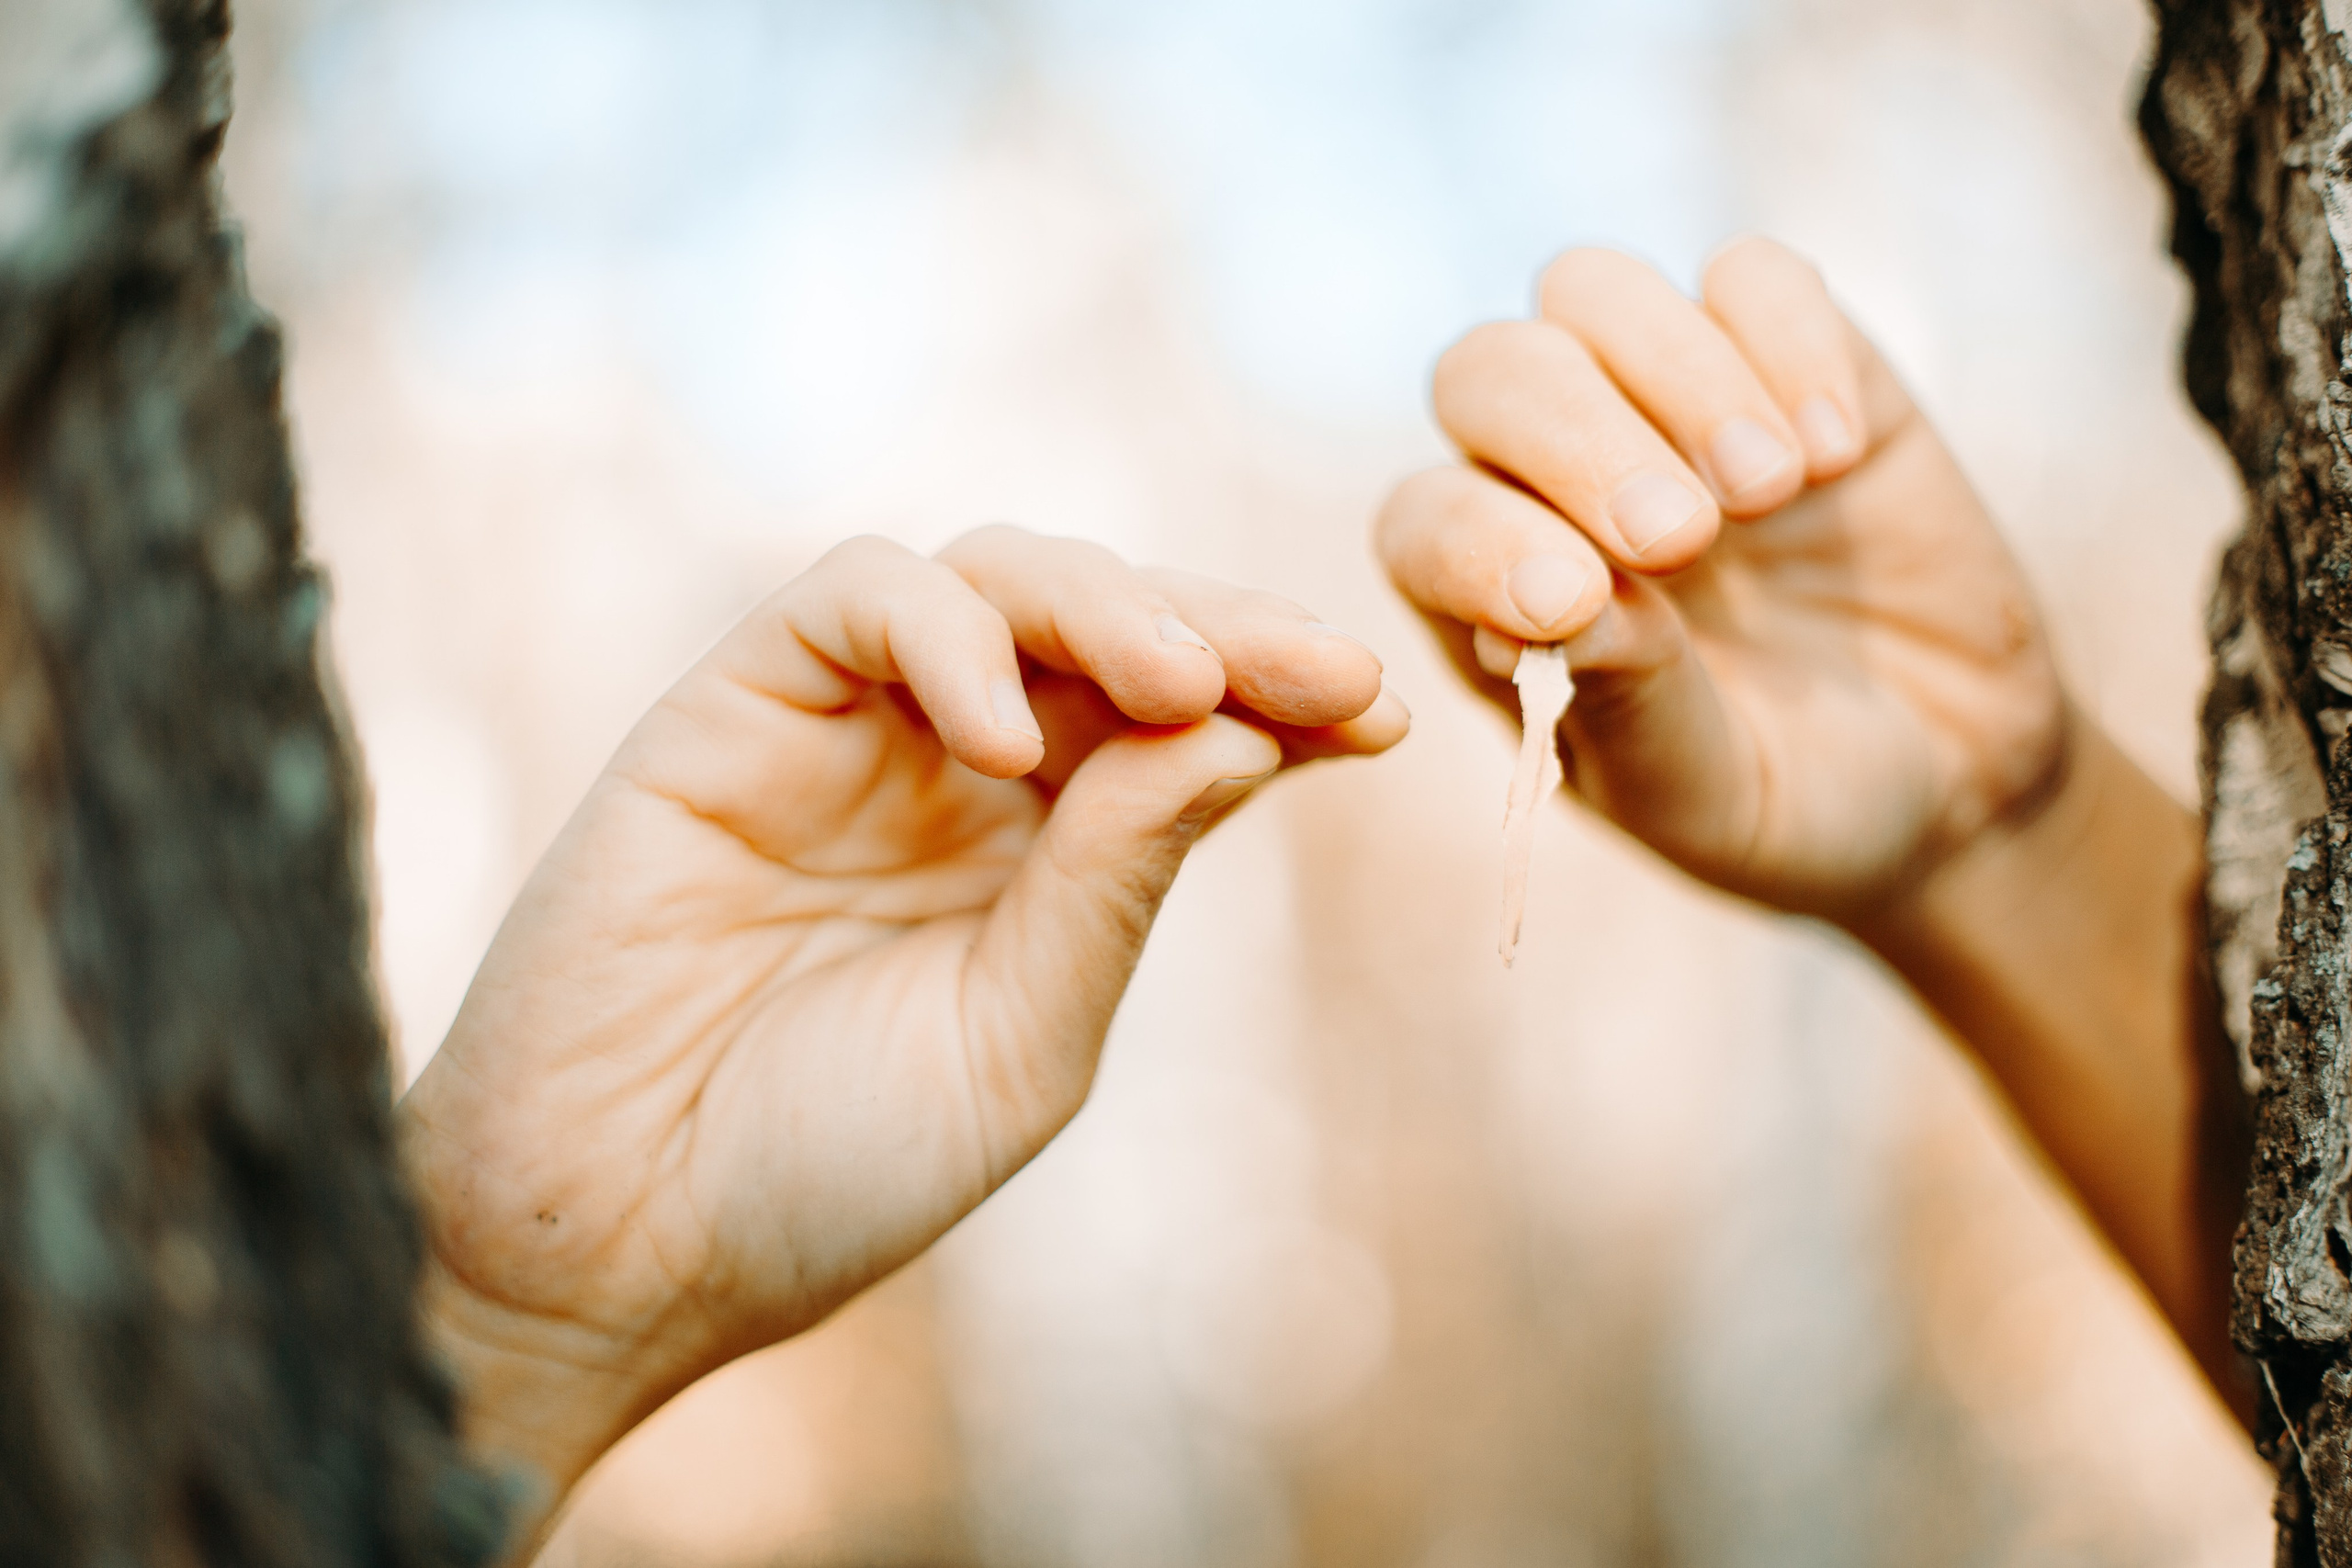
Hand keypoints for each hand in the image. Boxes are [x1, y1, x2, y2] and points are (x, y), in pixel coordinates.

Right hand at [400, 526, 1405, 1527]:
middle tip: (1326, 672)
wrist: (616, 1242)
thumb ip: (1119, 881)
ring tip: (1182, 684)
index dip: (1282, 696)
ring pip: (994, 577)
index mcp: (1042, 854)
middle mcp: (952, 769)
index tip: (1381, 716)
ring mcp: (843, 729)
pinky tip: (1007, 740)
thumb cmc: (825, 1167)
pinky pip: (851, 601)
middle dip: (1227, 631)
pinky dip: (945, 635)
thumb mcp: (1023, 1036)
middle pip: (1109, 626)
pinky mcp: (727, 709)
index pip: (1181, 723)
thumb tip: (1248, 734)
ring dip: (1106, 607)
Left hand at [1377, 237, 2065, 926]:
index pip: (1426, 520)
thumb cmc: (1783, 802)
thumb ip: (1621, 707)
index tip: (1576, 600)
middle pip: (1491, 372)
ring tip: (1769, 491)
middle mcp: (1552, 480)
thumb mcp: (1697, 794)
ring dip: (1674, 375)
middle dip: (1573, 437)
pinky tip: (1837, 453)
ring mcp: (1666, 404)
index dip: (1479, 542)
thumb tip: (1538, 619)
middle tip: (1685, 537)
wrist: (1953, 781)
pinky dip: (1787, 340)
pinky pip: (1753, 276)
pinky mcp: (1794, 358)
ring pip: (1592, 292)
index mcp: (1492, 594)